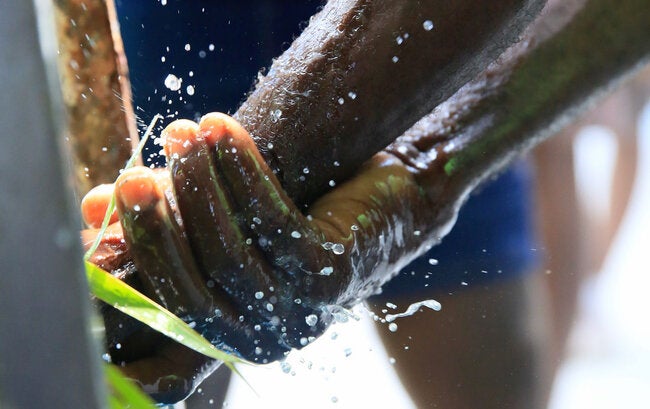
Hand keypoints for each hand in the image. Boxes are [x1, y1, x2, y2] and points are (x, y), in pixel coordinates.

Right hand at [83, 113, 440, 402]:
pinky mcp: (328, 274)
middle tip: (135, 173)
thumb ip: (169, 217)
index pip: (164, 306)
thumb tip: (93, 206)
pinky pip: (271, 223)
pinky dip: (242, 175)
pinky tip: (222, 133)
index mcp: (230, 329)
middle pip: (192, 287)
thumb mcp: (226, 218)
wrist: (387, 201)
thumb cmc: (301, 211)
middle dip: (157, 227)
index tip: (111, 200)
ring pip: (229, 254)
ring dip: (198, 189)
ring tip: (183, 135)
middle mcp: (261, 334)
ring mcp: (299, 310)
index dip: (133, 257)